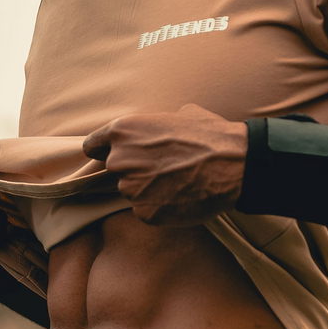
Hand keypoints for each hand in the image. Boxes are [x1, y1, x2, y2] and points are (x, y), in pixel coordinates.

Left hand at [82, 104, 247, 226]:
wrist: (235, 165)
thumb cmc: (210, 135)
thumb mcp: (179, 115)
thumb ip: (155, 126)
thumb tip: (157, 129)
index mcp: (122, 131)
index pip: (92, 146)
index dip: (104, 151)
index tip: (113, 156)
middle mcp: (120, 160)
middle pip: (115, 171)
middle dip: (133, 171)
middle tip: (163, 170)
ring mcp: (131, 190)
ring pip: (132, 192)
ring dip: (148, 190)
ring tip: (178, 183)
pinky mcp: (145, 214)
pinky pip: (146, 211)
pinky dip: (160, 207)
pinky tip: (182, 198)